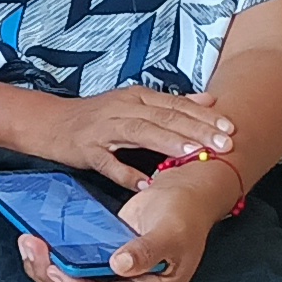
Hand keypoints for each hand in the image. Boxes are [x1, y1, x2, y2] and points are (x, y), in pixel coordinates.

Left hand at [17, 166, 227, 281]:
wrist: (188, 195)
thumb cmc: (185, 213)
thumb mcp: (170, 231)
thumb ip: (148, 250)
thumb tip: (123, 265)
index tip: (55, 269)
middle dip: (52, 275)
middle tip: (31, 249)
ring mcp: (120, 280)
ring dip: (48, 268)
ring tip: (28, 245)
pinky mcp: (108, 264)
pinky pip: (78, 269)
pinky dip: (57, 258)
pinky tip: (39, 245)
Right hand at [29, 85, 236, 191]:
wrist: (51, 123)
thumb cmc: (98, 116)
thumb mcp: (134, 103)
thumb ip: (170, 104)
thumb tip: (208, 101)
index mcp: (137, 97)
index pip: (176, 104)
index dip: (204, 116)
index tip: (230, 128)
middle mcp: (122, 108)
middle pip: (164, 117)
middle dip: (196, 130)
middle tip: (224, 143)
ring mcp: (104, 129)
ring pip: (140, 133)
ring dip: (168, 144)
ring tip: (193, 155)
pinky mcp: (87, 150)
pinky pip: (108, 163)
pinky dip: (126, 173)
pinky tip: (145, 184)